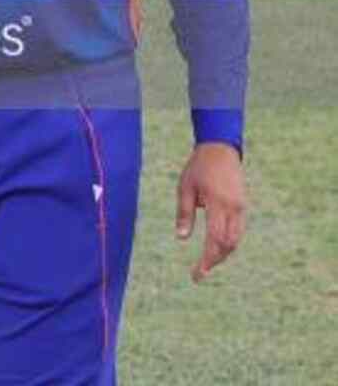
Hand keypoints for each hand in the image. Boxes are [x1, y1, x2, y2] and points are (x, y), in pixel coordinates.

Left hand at [176, 141, 246, 282]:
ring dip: (222, 254)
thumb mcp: (184, 188)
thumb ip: (184, 213)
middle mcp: (234, 209)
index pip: (214, 240)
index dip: (207, 259)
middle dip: (214, 261)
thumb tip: (181, 238)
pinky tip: (216, 248)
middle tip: (199, 273)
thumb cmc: (198, 168)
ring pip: (235, 240)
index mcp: (218, 204)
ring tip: (206, 263)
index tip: (197, 273)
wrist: (220, 149)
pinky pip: (238, 231)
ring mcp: (241, 208)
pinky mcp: (243, 206)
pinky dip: (228, 243)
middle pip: (228, 245)